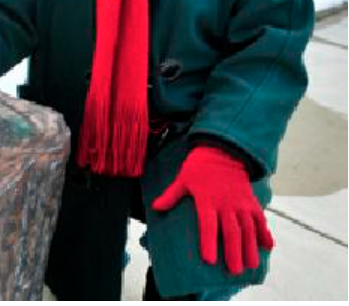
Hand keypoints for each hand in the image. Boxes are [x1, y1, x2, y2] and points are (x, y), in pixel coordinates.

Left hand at [151, 146, 273, 274]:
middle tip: (235, 271)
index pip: (207, 225)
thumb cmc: (200, 167)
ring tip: (251, 265)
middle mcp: (226, 204)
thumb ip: (171, 195)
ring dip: (250, 248)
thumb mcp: (183, 179)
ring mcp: (241, 203)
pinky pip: (260, 219)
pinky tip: (268, 247)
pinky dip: (265, 233)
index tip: (209, 260)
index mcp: (207, 200)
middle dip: (233, 252)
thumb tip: (155, 208)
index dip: (208, 242)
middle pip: (231, 231)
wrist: (223, 151)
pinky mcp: (251, 201)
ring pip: (248, 229)